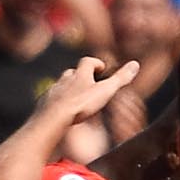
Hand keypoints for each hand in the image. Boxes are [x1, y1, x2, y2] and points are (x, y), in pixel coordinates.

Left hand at [26, 53, 140, 131]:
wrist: (52, 118)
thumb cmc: (80, 105)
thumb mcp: (105, 92)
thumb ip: (120, 79)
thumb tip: (136, 64)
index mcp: (80, 75)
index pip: (87, 61)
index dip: (95, 63)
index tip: (101, 68)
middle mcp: (65, 80)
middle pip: (71, 72)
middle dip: (79, 75)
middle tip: (87, 82)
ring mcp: (53, 91)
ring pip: (60, 85)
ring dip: (67, 88)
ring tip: (74, 97)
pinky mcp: (44, 103)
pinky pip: (50, 99)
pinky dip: (56, 101)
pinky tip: (60, 110)